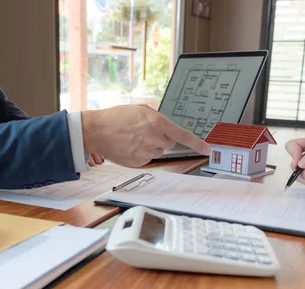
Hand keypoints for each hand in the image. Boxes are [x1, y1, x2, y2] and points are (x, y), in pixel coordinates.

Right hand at [81, 105, 210, 167]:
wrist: (97, 131)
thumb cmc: (116, 117)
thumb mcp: (139, 109)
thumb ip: (156, 117)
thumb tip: (165, 126)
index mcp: (157, 123)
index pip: (183, 136)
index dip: (197, 143)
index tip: (208, 150)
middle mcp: (154, 139)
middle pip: (169, 143)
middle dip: (161, 138)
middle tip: (144, 132)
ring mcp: (146, 152)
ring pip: (158, 151)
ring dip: (150, 146)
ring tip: (133, 139)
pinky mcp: (138, 162)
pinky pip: (147, 159)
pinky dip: (141, 154)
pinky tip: (129, 147)